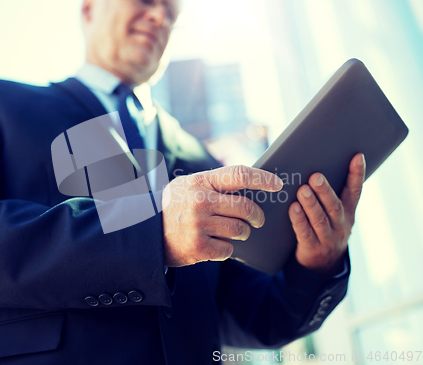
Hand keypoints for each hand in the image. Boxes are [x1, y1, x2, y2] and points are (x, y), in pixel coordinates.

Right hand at [162, 165, 282, 266]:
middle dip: (257, 216)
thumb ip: (213, 182)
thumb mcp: (186, 185)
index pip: (239, 175)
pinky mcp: (198, 247)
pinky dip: (226, 248)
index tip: (277, 184)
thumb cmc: (172, 206)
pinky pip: (228, 249)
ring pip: (240, 230)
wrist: (146, 233)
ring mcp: (199, 225)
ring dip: (242, 233)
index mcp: (200, 182)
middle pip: (246, 207)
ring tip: (234, 232)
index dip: (262, 179)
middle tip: (258, 219)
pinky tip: (215, 244)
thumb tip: (248, 181)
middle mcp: (200, 201)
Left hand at [288, 153, 365, 276]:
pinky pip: (305, 233)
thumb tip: (312, 169)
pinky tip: (293, 209)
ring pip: (320, 219)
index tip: (357, 156)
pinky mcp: (313, 248)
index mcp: (348, 213)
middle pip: (334, 206)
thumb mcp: (333, 215)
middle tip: (316, 176)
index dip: (357, 174)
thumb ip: (327, 197)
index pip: (355, 192)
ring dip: (311, 204)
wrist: (323, 266)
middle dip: (325, 191)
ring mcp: (328, 238)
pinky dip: (299, 220)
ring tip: (303, 190)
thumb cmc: (325, 230)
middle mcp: (341, 225)